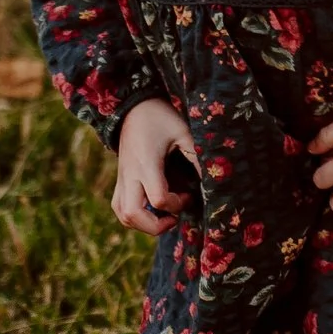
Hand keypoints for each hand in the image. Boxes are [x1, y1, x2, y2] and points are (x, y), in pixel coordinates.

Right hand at [115, 98, 197, 235]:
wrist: (133, 107)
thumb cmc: (160, 117)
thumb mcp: (183, 132)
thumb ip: (197, 155)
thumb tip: (213, 179)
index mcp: (146, 164)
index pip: (159, 199)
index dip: (177, 204)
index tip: (189, 195)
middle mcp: (130, 175)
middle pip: (133, 215)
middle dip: (156, 226)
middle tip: (174, 217)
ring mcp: (122, 179)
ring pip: (123, 216)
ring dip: (143, 225)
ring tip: (162, 217)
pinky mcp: (120, 180)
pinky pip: (119, 207)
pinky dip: (133, 217)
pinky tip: (150, 211)